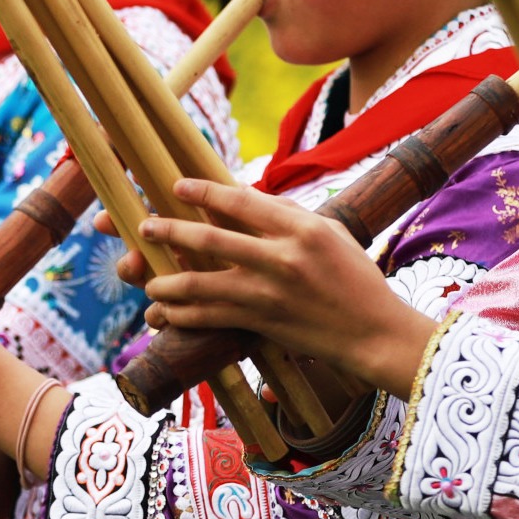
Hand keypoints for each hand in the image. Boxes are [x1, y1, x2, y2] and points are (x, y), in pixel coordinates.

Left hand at [122, 177, 437, 399]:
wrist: (373, 332)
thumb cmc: (355, 277)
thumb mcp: (331, 233)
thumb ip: (289, 215)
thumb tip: (247, 198)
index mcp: (301, 228)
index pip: (241, 201)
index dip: (204, 191)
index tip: (177, 186)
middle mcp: (282, 258)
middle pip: (210, 239)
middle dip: (170, 231)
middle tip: (145, 227)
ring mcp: (269, 292)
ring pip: (200, 284)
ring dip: (166, 283)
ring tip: (148, 282)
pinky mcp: (261, 322)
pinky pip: (210, 317)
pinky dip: (182, 315)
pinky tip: (166, 313)